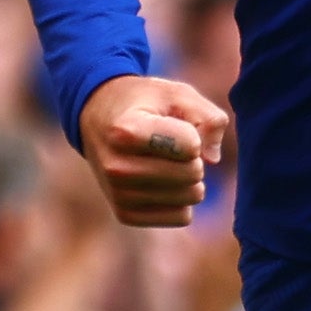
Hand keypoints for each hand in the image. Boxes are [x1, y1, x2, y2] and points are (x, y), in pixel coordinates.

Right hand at [77, 75, 230, 228]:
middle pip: (193, 173)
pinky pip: (182, 216)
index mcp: (126, 131)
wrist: (97, 120)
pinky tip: (162, 181)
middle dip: (194, 157)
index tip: (172, 124)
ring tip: (165, 160)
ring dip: (189, 179)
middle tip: (172, 144)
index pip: (191, 146)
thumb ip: (208, 117)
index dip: (193, 132)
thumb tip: (213, 159)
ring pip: (191, 197)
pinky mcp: (125, 215)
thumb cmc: (144, 104)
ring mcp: (119, 195)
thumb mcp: (176, 93)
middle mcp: (117, 167)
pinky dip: (181, 199)